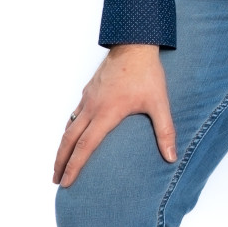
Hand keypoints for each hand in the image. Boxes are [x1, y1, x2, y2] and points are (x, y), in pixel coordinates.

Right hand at [54, 43, 176, 187]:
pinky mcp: (89, 91)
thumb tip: (171, 157)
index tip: (66, 182)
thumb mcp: (159, 103)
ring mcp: (88, 98)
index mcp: (106, 113)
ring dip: (62, 147)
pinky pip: (74, 114)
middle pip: (69, 140)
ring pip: (69, 127)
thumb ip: (165, 131)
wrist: (134, 44)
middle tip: (56, 180)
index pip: (85, 146)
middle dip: (61, 162)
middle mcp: (92, 107)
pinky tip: (72, 134)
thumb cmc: (147, 73)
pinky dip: (69, 129)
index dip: (74, 166)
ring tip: (60, 162)